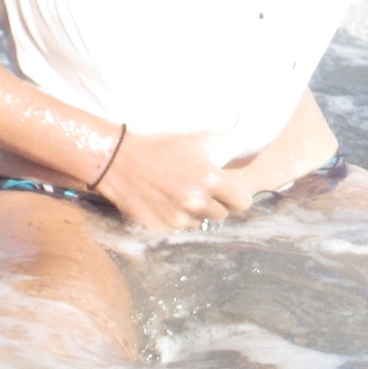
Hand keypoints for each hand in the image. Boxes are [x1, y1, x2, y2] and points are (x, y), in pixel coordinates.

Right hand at [91, 128, 253, 232]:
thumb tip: (246, 150)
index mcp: (210, 179)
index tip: (229, 193)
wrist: (121, 161)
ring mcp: (178, 218)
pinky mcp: (162, 228)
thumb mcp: (199, 139)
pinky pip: (180, 229)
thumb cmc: (162, 148)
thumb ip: (227, 146)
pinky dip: (176, 218)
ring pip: (201, 222)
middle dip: (215, 203)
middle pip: (222, 214)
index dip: (237, 197)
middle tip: (200, 190)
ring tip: (180, 195)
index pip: (242, 203)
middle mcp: (197, 202)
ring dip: (196, 212)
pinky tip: (166, 203)